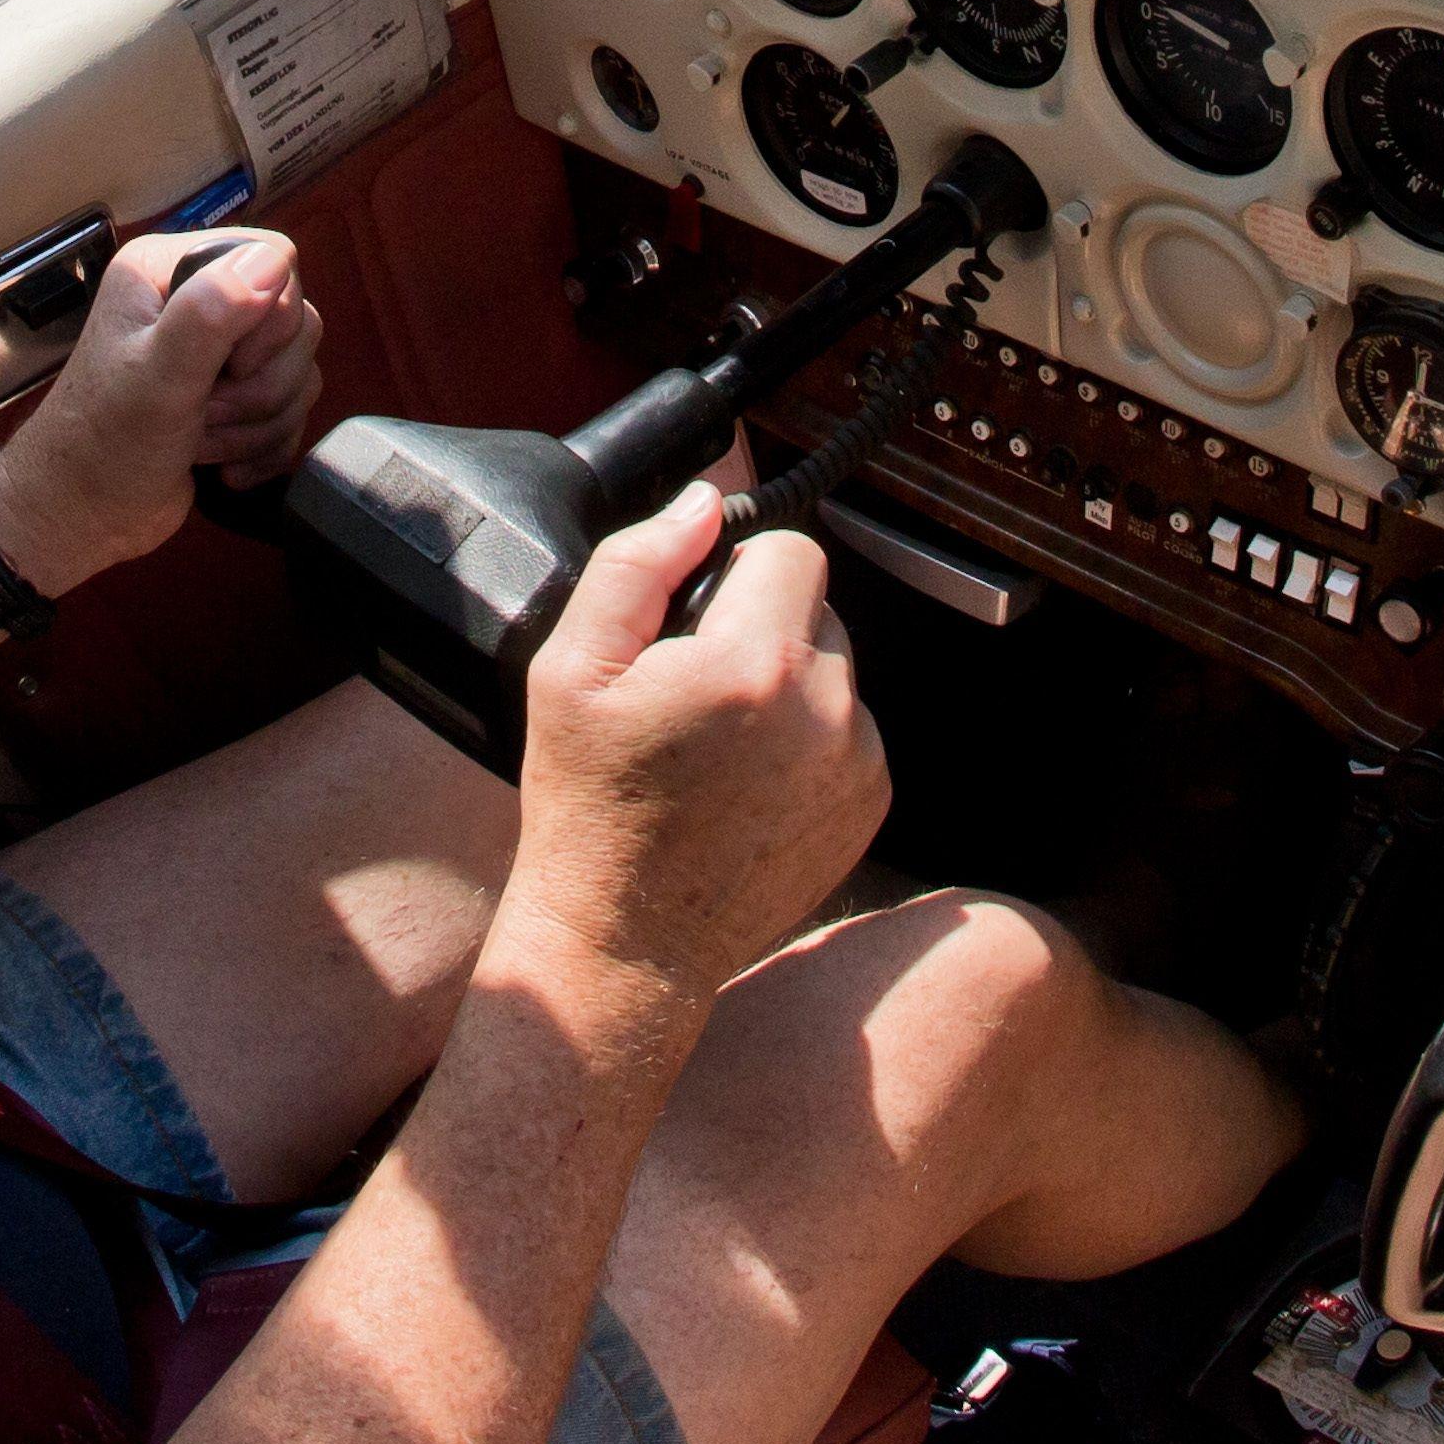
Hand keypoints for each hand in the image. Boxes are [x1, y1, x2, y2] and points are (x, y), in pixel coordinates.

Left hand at [0, 227, 322, 594]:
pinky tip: (224, 466)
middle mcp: (196, 299)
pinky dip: (266, 445)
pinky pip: (291, 407)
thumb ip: (209, 313)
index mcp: (167, 270)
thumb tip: (270, 264)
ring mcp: (217, 350)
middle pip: (295, 319)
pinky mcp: (233, 396)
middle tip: (204, 413)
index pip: (272, 258)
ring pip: (296, 368)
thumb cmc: (100, 447)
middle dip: (259, 385)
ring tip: (202, 442)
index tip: (227, 367)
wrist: (82, 518)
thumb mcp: (156, 377)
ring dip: (259, 421)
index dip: (267, 320)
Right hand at [500, 486, 886, 1011]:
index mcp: (757, 664)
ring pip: (835, 670)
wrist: (627, 939)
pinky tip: (747, 785)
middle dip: (761, 629)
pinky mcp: (871, 806)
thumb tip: (704, 504)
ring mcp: (858, 764)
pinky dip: (809, 741)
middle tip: (693, 692)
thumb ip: (638, 564)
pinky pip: (849, 730)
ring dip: (788, 686)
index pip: (792, 550)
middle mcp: (828, 711)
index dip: (736, 572)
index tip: (693, 622)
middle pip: (816, 609)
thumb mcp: (572, 669)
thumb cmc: (589, 804)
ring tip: (719, 747)